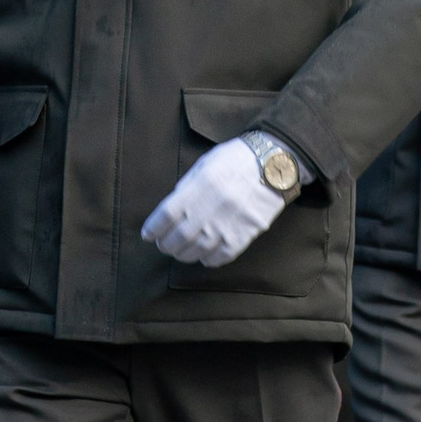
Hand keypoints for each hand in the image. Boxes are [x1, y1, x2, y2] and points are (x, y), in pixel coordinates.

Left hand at [141, 138, 287, 268]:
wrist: (273, 165)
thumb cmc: (234, 161)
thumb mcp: (203, 167)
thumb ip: (186, 189)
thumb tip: (170, 212)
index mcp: (197, 188)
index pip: (166, 215)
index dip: (153, 228)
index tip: (148, 235)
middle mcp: (210, 209)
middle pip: (179, 237)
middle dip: (166, 245)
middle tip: (164, 245)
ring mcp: (227, 225)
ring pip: (197, 250)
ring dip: (184, 254)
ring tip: (180, 252)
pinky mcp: (244, 235)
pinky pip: (221, 256)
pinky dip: (208, 260)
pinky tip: (203, 256)